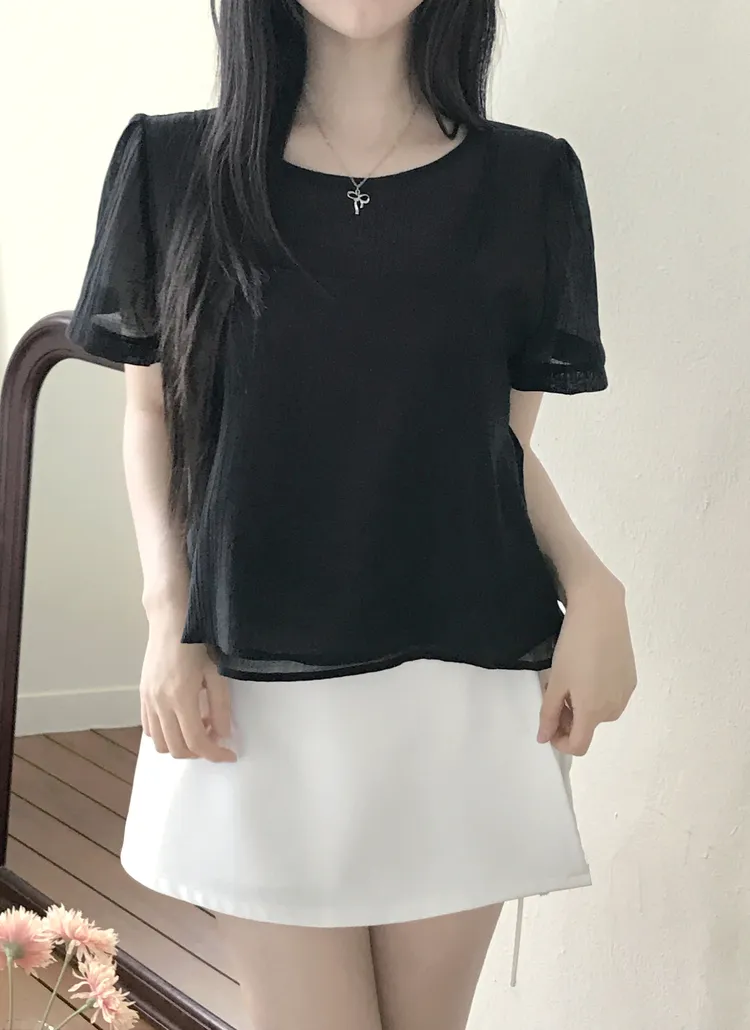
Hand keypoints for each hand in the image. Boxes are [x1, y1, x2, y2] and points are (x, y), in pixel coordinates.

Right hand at [140, 629, 236, 762]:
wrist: (171, 622)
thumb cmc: (197, 642)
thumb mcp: (217, 673)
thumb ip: (221, 707)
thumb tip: (223, 735)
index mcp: (181, 697)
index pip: (197, 741)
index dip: (214, 754)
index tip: (229, 755)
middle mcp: (160, 703)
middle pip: (177, 748)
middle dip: (199, 752)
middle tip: (216, 739)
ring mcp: (148, 700)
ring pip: (161, 743)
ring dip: (181, 744)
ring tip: (199, 726)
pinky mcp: (142, 695)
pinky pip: (150, 728)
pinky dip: (166, 734)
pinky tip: (182, 719)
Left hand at [538, 575, 636, 755]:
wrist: (601, 613)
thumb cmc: (573, 647)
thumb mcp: (555, 681)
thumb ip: (548, 713)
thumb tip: (544, 738)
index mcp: (593, 712)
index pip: (578, 746)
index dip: (560, 742)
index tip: (548, 725)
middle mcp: (614, 709)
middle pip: (587, 727)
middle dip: (568, 718)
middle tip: (553, 692)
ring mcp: (625, 694)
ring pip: (599, 712)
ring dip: (582, 706)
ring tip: (569, 678)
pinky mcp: (631, 679)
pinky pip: (610, 696)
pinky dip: (596, 693)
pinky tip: (587, 669)